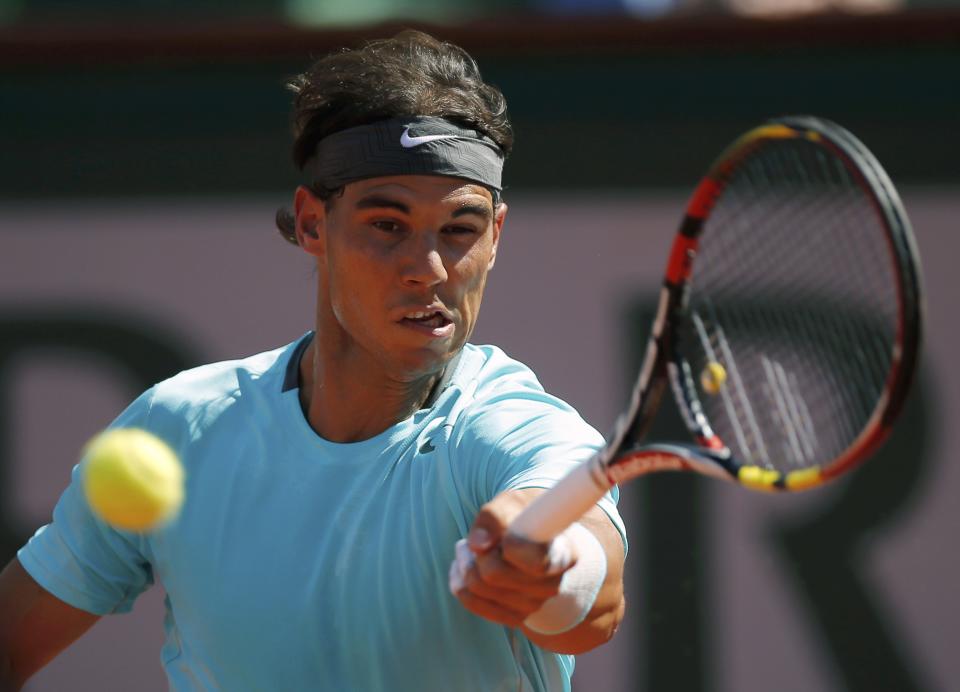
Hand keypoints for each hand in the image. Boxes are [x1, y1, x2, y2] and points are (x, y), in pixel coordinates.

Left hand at [449, 489, 578, 627]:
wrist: (530, 539)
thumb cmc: (521, 517)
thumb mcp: (511, 504)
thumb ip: (494, 518)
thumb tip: (478, 544)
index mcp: (563, 554)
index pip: (536, 562)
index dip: (512, 547)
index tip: (505, 537)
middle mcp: (552, 585)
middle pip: (494, 573)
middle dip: (477, 553)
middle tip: (476, 540)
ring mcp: (533, 605)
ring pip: (478, 588)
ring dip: (464, 564)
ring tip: (471, 549)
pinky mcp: (514, 617)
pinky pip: (471, 602)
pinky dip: (459, 581)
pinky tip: (463, 567)